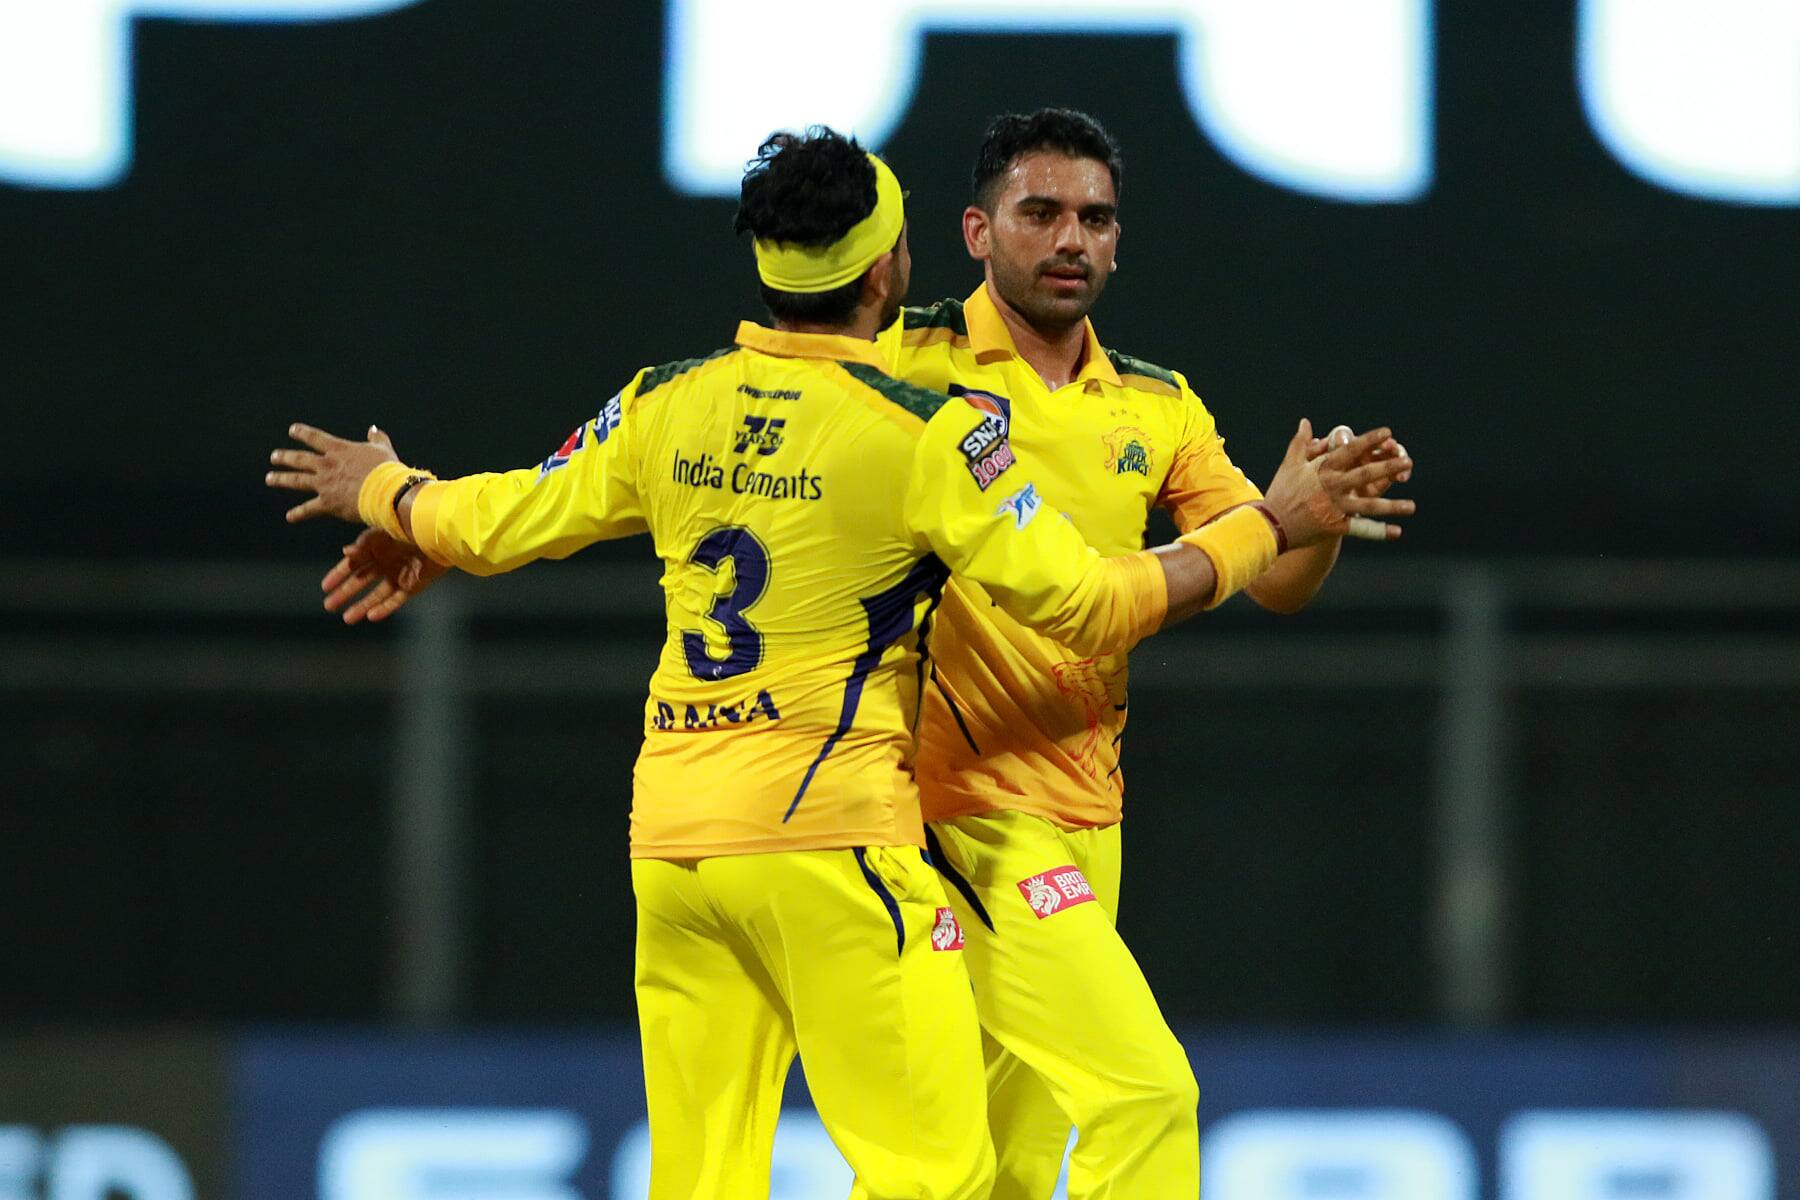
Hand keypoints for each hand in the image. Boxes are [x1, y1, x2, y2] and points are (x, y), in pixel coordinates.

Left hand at [266, 423, 400, 523]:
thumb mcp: (383, 449)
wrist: (387, 492)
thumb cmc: (387, 470)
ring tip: (270, 478)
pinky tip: (290, 517)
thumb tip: (373, 429)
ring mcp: (324, 485)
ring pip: (297, 480)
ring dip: (282, 479)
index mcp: (339, 450)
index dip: (302, 433)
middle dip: (285, 457)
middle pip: (300, 459)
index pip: (315, 438)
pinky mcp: (328, 503)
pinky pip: (309, 509)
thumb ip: (377, 438)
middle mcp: (327, 465)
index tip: (293, 430)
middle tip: (274, 457)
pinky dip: (299, 513)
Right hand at [322, 528, 446, 623]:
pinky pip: (396, 600)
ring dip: (362, 606)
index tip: (324, 587)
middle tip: (328, 606)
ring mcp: (398, 575)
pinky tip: (371, 616)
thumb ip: (364, 543)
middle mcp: (385, 563)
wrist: (437, 534)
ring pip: (377, 595)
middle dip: (345, 594)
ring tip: (347, 619)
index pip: (352, 565)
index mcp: (375, 549)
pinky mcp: (413, 585)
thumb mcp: (383, 533)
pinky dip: (384, 609)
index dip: (338, 575)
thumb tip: (345, 553)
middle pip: (361, 582)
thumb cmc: (409, 528)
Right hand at [1264, 418, 1414, 546]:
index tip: (1387, 433)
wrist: (1270, 525)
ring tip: (1411, 505)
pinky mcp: (1335, 526)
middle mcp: (1332, 486)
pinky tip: (1397, 532)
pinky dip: (1379, 532)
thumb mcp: (1289, 465)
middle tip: (1408, 462)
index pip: (1350, 450)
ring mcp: (1335, 507)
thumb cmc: (1280, 492)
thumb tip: (1306, 422)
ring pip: (1368, 504)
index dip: (1369, 441)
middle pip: (1365, 474)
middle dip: (1387, 467)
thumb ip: (1301, 442)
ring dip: (1392, 505)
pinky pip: (1361, 528)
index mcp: (1322, 469)